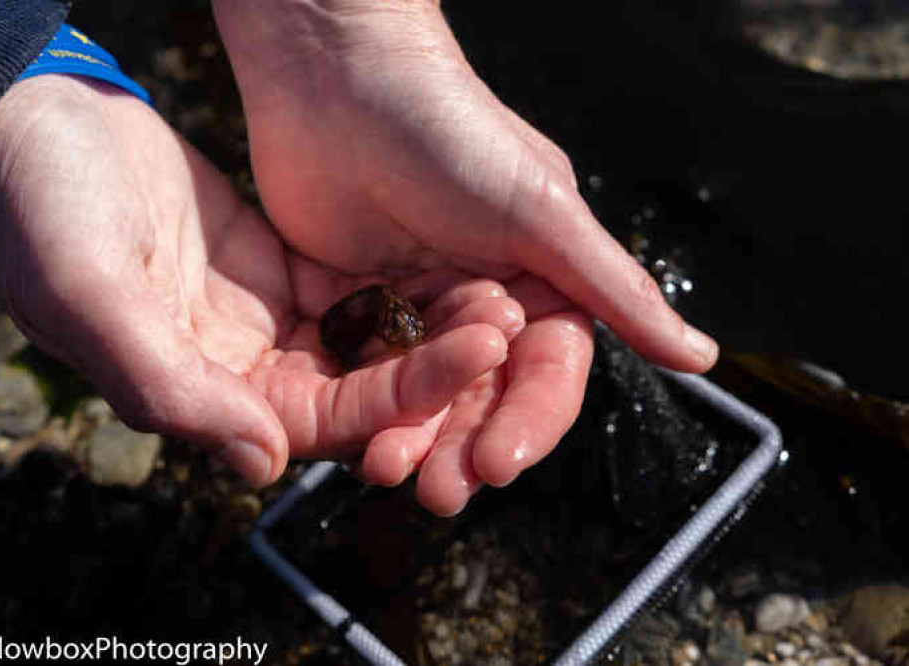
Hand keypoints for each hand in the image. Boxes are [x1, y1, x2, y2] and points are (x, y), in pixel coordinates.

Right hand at [0, 74, 516, 490]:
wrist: (36, 130)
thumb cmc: (41, 213)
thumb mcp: (92, 298)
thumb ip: (170, 387)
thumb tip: (261, 464)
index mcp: (198, 393)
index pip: (319, 422)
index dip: (399, 398)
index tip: (470, 355)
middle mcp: (239, 371)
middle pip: (357, 391)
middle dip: (433, 367)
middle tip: (504, 326)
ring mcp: (262, 323)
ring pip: (364, 346)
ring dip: (427, 329)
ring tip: (497, 299)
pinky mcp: (277, 273)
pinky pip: (351, 295)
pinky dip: (400, 288)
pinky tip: (452, 268)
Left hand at [213, 0, 717, 511]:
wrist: (341, 80)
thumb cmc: (452, 132)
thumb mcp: (542, 213)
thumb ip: (614, 289)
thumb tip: (703, 357)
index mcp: (541, 282)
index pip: (549, 371)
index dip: (530, 420)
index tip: (500, 462)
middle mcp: (486, 302)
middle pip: (484, 394)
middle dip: (465, 443)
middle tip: (442, 493)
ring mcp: (422, 308)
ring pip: (425, 393)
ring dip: (414, 437)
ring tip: (388, 475)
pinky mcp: (362, 307)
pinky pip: (368, 371)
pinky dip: (365, 406)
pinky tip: (354, 440)